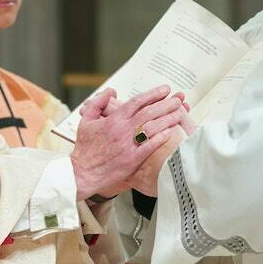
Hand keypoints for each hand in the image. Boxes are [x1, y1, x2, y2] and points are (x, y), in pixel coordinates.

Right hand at [71, 86, 189, 199]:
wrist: (82, 173)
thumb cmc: (84, 148)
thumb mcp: (86, 121)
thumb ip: (98, 103)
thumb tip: (111, 91)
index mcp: (113, 120)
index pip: (137, 102)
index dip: (153, 94)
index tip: (165, 89)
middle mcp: (122, 130)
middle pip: (149, 112)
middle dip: (166, 103)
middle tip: (178, 98)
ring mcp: (128, 145)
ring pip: (152, 128)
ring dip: (167, 119)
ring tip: (180, 112)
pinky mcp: (132, 160)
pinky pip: (149, 147)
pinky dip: (160, 138)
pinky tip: (170, 132)